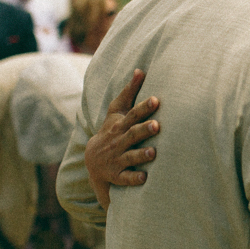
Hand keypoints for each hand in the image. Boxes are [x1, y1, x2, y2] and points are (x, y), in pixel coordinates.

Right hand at [84, 69, 158, 206]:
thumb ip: (129, 92)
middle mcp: (118, 142)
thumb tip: (141, 70)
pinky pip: (125, 178)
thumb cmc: (111, 131)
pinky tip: (145, 178)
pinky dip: (133, 179)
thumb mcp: (116, 112)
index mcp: (120, 125)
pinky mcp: (116, 176)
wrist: (92, 161)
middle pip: (132, 135)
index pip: (132, 114)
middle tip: (157, 125)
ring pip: (129, 157)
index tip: (156, 100)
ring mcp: (116, 159)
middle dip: (144, 130)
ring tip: (153, 152)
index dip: (144, 107)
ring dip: (141, 155)